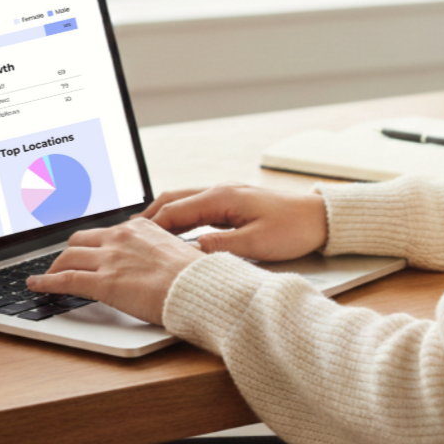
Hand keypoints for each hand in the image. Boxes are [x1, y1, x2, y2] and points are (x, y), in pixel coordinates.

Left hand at [26, 218, 203, 325]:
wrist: (199, 287)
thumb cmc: (195, 276)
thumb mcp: (177, 252)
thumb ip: (159, 251)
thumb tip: (159, 261)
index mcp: (140, 227)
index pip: (105, 232)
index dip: (91, 245)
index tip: (86, 251)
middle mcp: (122, 236)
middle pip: (80, 240)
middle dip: (68, 253)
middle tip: (63, 265)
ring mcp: (111, 258)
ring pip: (68, 257)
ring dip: (53, 268)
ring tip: (46, 278)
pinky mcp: (104, 283)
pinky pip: (65, 280)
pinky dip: (46, 283)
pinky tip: (36, 286)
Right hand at [140, 184, 327, 261]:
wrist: (320, 217)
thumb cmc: (293, 228)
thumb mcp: (256, 244)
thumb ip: (220, 247)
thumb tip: (188, 253)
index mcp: (222, 197)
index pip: (174, 211)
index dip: (149, 227)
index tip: (128, 241)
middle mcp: (220, 191)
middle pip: (172, 201)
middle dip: (147, 217)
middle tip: (124, 236)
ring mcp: (226, 194)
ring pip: (183, 202)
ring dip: (162, 216)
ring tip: (141, 235)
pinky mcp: (234, 202)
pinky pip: (197, 207)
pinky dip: (179, 217)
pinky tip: (173, 232)